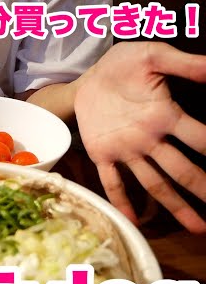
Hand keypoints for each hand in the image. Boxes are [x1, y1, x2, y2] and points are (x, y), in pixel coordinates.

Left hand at [74, 41, 205, 234]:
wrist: (89, 76)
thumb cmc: (125, 65)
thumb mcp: (154, 56)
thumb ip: (184, 64)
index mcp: (166, 116)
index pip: (199, 139)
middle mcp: (150, 139)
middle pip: (181, 170)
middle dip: (201, 189)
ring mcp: (127, 150)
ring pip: (153, 182)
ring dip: (174, 204)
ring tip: (196, 226)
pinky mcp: (102, 154)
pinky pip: (112, 181)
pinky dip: (120, 200)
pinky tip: (132, 220)